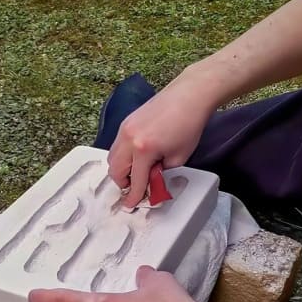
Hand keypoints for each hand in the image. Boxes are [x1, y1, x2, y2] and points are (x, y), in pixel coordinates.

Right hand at [108, 74, 217, 208]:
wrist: (189, 96)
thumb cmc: (189, 125)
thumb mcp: (178, 158)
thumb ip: (160, 172)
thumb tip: (149, 178)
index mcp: (143, 150)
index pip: (135, 180)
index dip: (133, 196)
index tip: (130, 205)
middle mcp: (129, 139)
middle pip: (114, 170)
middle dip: (123, 182)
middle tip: (135, 186)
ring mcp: (125, 129)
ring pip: (112, 157)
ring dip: (120, 169)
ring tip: (137, 171)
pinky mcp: (126, 122)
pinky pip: (117, 145)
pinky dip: (123, 155)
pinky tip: (138, 156)